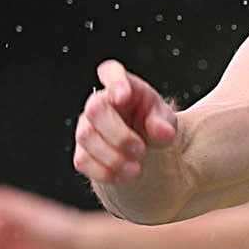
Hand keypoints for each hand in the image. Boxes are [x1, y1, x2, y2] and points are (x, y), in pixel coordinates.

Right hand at [72, 60, 177, 188]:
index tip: (123, 96)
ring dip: (113, 156)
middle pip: (95, 109)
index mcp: (123, 87)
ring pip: (87, 137)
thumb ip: (164, 124)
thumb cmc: (152, 124)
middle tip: (140, 150)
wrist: (142, 149)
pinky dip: (104, 171)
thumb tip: (163, 132)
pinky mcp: (82, 151)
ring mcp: (87, 127)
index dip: (114, 81)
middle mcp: (100, 103)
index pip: (111, 72)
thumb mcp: (165, 121)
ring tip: (135, 169)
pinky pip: (83, 160)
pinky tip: (123, 176)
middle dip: (118, 133)